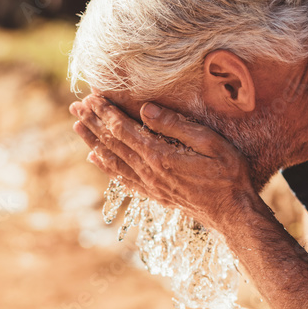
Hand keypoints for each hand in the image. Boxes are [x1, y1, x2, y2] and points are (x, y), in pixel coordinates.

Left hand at [69, 94, 256, 233]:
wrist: (231, 213)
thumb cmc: (227, 174)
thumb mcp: (210, 143)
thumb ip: (177, 125)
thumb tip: (146, 109)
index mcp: (160, 155)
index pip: (124, 129)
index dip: (106, 112)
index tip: (92, 96)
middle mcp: (148, 171)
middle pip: (112, 143)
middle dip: (93, 123)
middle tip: (76, 106)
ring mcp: (149, 185)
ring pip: (112, 160)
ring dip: (93, 142)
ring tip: (78, 127)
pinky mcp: (153, 193)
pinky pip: (121, 178)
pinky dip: (105, 166)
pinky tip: (96, 159)